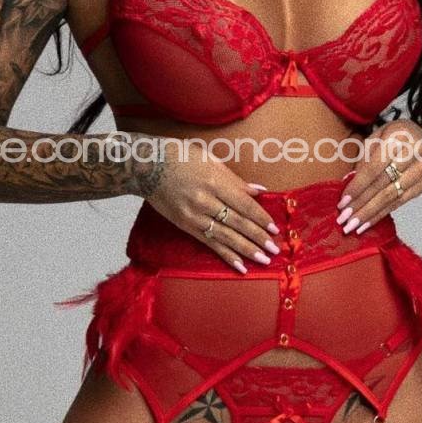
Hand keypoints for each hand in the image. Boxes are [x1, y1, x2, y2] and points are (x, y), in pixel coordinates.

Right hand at [136, 137, 281, 273]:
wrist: (146, 166)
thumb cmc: (180, 156)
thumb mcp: (210, 160)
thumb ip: (235, 179)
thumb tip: (259, 191)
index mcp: (214, 181)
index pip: (243, 204)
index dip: (260, 218)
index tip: (274, 229)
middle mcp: (205, 201)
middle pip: (237, 223)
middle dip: (258, 238)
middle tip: (274, 250)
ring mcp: (194, 215)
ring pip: (226, 237)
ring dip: (246, 250)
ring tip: (263, 260)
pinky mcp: (185, 225)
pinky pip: (209, 243)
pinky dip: (226, 255)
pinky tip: (239, 266)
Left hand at [335, 120, 421, 232]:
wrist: (418, 135)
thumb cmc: (390, 136)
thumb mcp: (373, 139)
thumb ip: (363, 161)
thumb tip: (349, 184)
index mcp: (398, 137)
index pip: (374, 169)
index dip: (358, 187)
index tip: (342, 203)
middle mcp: (414, 154)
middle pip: (382, 186)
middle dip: (361, 205)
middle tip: (344, 220)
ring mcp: (421, 171)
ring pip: (391, 197)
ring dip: (370, 214)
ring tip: (353, 226)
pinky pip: (399, 202)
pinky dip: (382, 214)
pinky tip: (367, 223)